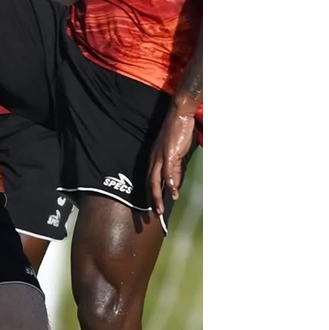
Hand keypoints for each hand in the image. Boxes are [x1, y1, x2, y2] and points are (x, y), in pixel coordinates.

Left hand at [148, 94, 199, 215]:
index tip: (154, 207)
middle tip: (155, 214)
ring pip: (155, 179)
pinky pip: (167, 170)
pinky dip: (169, 182)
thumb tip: (173, 186)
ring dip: (158, 195)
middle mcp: (153, 158)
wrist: (179, 115)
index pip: (150, 179)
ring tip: (161, 209)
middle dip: (152, 200)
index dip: (151, 194)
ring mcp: (159, 155)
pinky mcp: (168, 152)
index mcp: (154, 158)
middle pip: (149, 182)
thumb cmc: (177, 133)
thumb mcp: (175, 155)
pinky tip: (172, 192)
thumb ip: (174, 170)